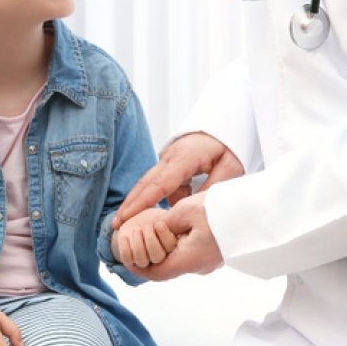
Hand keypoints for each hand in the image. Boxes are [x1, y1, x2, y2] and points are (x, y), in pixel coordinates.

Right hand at [113, 132, 243, 227]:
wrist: (226, 121)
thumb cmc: (229, 142)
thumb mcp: (231, 167)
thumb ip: (212, 189)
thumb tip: (194, 210)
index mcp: (184, 157)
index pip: (159, 184)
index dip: (142, 203)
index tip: (126, 217)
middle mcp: (170, 157)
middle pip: (145, 183)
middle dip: (130, 204)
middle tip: (116, 224)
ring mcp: (168, 158)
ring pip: (151, 183)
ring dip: (142, 202)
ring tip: (134, 222)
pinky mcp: (171, 162)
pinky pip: (162, 182)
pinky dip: (159, 196)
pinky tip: (161, 211)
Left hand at [114, 208, 179, 267]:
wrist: (134, 220)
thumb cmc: (153, 217)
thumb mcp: (164, 216)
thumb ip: (172, 220)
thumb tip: (171, 225)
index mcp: (174, 248)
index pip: (173, 250)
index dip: (165, 238)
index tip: (159, 224)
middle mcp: (160, 260)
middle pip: (158, 258)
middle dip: (151, 241)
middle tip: (147, 226)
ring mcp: (144, 263)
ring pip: (142, 261)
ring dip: (138, 244)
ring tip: (136, 231)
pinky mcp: (131, 262)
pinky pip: (128, 261)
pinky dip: (125, 250)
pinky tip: (125, 238)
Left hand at [126, 194, 223, 280]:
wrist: (258, 211)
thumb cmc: (224, 210)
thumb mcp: (186, 211)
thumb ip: (166, 223)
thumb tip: (157, 229)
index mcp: (189, 260)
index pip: (154, 273)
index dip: (135, 264)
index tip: (123, 250)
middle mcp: (198, 265)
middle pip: (164, 265)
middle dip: (146, 249)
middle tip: (139, 229)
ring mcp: (207, 259)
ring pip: (176, 257)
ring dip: (161, 243)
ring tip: (158, 222)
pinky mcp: (214, 251)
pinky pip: (188, 251)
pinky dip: (175, 240)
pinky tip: (174, 223)